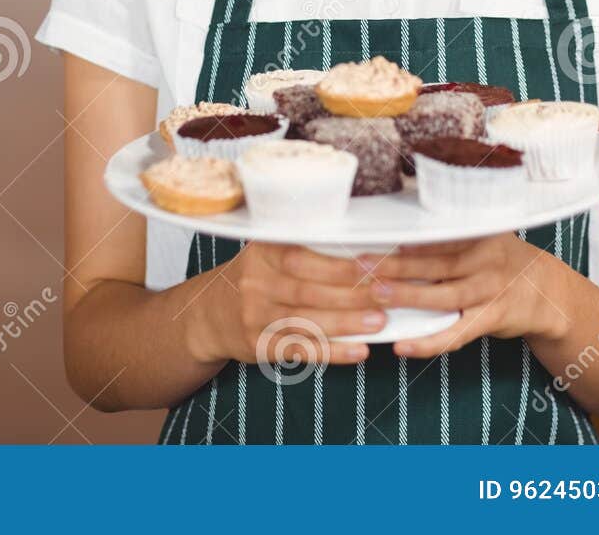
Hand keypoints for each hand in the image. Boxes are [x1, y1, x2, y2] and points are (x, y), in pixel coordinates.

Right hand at [193, 242, 388, 367]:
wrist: (208, 315)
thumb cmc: (256, 277)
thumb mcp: (268, 251)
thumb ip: (305, 246)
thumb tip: (366, 244)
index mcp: (263, 252)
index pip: (303, 256)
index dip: (340, 262)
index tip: (376, 263)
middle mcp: (255, 283)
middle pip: (308, 289)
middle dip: (352, 292)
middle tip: (389, 293)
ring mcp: (254, 317)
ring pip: (305, 321)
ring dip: (346, 322)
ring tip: (380, 321)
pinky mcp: (259, 346)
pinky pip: (300, 351)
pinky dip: (332, 353)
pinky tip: (359, 352)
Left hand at [350, 233, 567, 356]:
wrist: (548, 291)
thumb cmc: (500, 261)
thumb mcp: (481, 236)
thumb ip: (447, 233)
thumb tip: (392, 225)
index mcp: (477, 234)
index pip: (434, 234)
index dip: (402, 237)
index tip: (370, 237)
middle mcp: (485, 259)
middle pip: (435, 260)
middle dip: (396, 264)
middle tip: (361, 264)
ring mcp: (491, 290)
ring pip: (444, 295)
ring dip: (409, 296)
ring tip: (377, 296)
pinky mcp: (493, 318)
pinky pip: (457, 333)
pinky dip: (429, 342)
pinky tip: (403, 346)